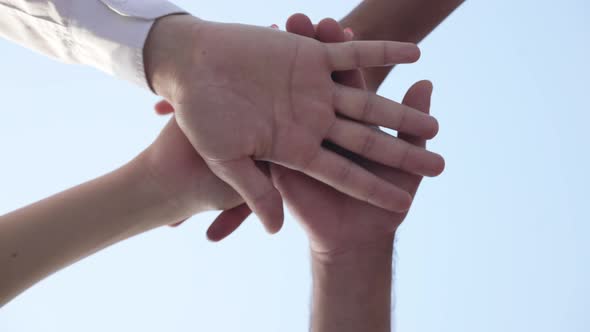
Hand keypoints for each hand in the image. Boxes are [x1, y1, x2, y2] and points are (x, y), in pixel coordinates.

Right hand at [144, 14, 442, 233]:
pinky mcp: (309, 59)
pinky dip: (381, 53)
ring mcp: (313, 91)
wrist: (192, 74)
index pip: (352, 168)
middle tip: (437, 136)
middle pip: (368, 133)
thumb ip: (258, 194)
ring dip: (396, 100)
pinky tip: (415, 54)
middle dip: (400, 137)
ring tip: (430, 103)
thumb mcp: (230, 162)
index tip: (415, 191)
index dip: (382, 178)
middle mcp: (312, 122)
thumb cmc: (201, 120)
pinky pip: (351, 56)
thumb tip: (273, 231)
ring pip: (365, 96)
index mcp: (301, 150)